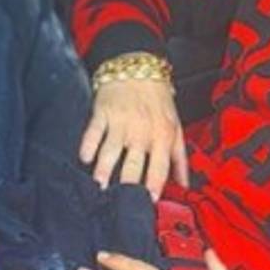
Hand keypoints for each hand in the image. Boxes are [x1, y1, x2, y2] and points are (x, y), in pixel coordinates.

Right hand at [79, 76, 188, 199]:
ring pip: (110, 151)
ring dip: (104, 170)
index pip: (159, 167)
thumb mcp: (176, 126)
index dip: (154, 187)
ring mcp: (121, 122)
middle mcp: (142, 132)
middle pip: (133, 164)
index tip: (149, 202)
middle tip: (120, 200)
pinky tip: (85, 159)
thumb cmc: (159, 100)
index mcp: (162, 136)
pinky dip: (87, 146)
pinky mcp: (103, 113)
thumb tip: (185, 185)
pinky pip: (93, 133)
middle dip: (127, 184)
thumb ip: (180, 158)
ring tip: (100, 185)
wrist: (139, 68)